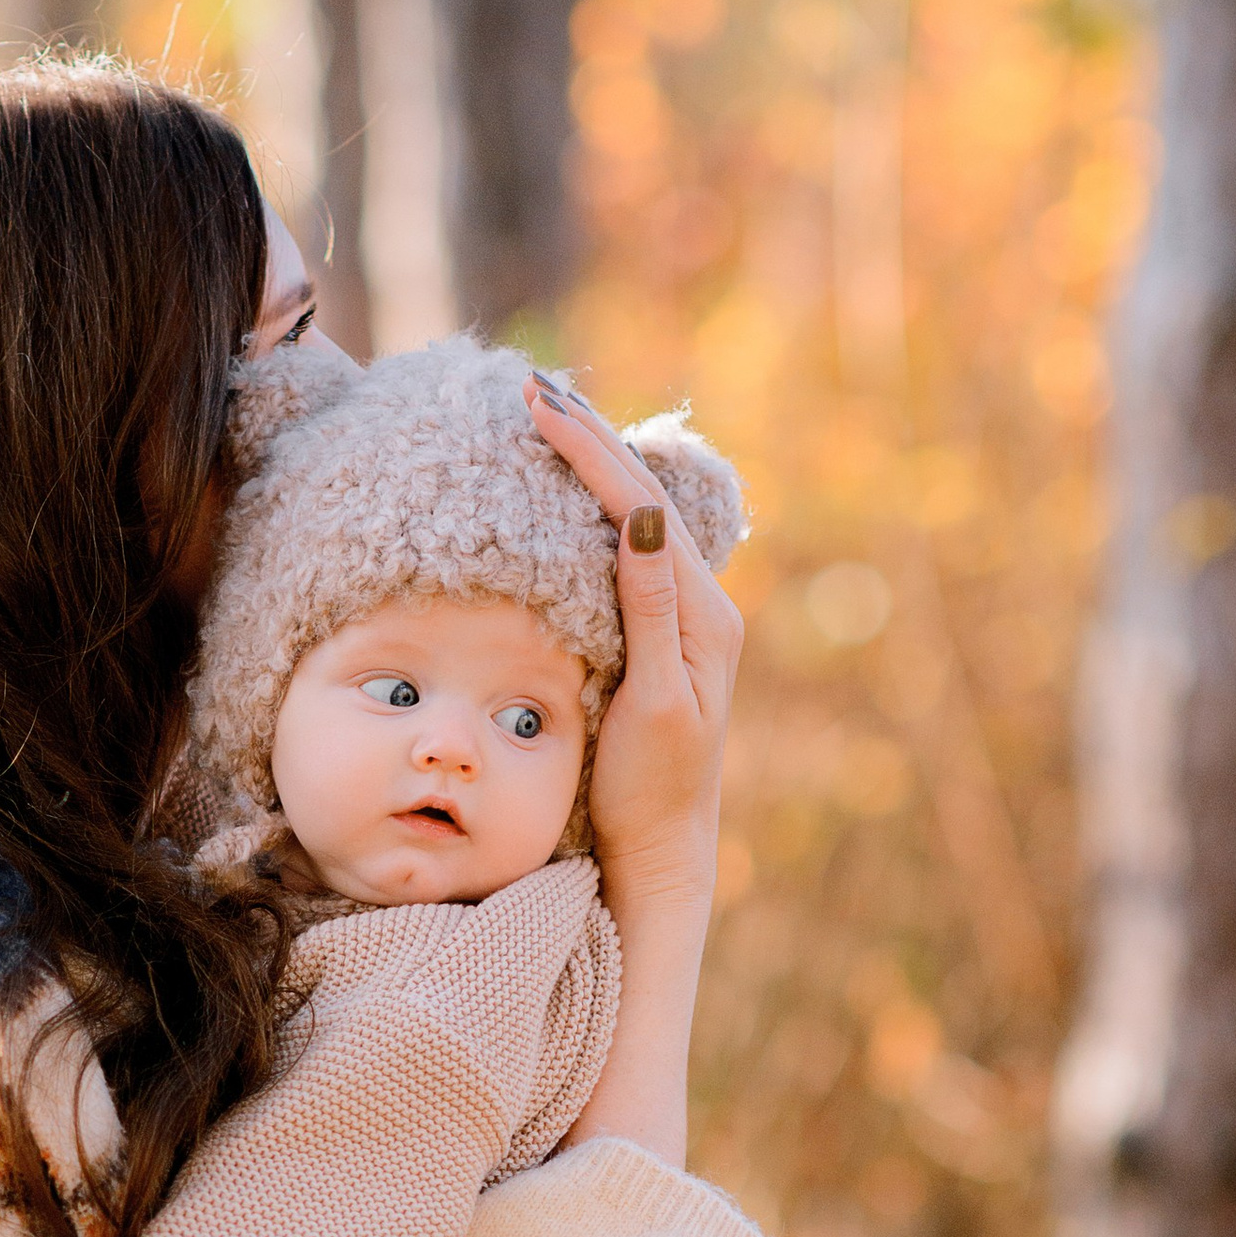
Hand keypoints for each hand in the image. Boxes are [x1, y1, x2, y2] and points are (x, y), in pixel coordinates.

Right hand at [525, 371, 742, 916]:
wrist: (663, 848)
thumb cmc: (652, 789)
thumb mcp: (653, 700)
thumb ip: (650, 608)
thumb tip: (640, 516)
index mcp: (700, 613)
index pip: (639, 507)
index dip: (589, 453)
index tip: (540, 407)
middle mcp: (698, 604)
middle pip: (642, 497)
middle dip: (589, 440)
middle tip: (535, 388)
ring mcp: (681, 617)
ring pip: (635, 517)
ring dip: (592, 464)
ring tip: (551, 419)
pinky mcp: (659, 634)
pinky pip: (626, 549)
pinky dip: (595, 508)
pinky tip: (572, 492)